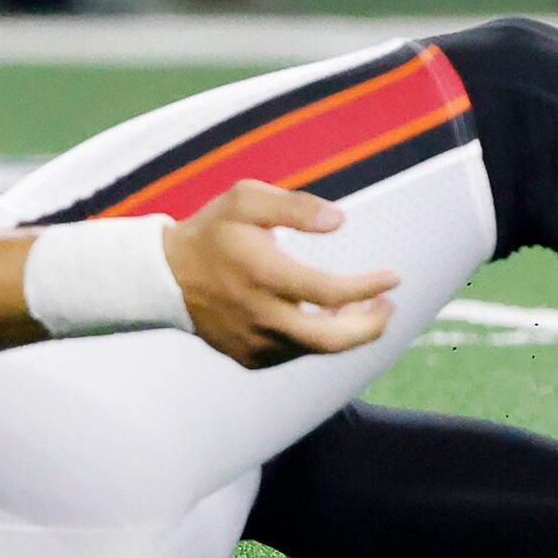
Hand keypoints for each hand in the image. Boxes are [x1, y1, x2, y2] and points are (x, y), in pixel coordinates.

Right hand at [159, 181, 398, 368]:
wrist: (165, 276)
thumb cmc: (212, 232)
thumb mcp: (247, 200)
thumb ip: (295, 206)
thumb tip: (339, 220)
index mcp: (264, 274)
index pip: (329, 292)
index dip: (367, 288)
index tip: (392, 278)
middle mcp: (260, 316)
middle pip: (330, 339)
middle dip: (370, 327)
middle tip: (387, 308)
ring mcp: (253, 342)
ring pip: (315, 349)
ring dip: (345, 331)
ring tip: (356, 307)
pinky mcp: (248, 357)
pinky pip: (294, 353)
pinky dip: (315, 340)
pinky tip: (322, 317)